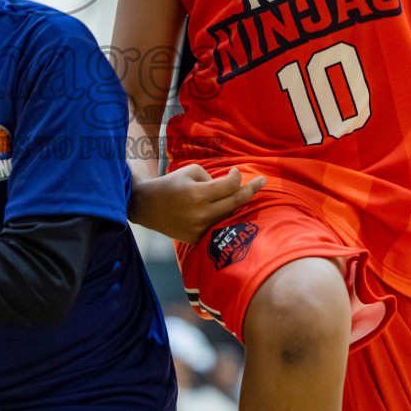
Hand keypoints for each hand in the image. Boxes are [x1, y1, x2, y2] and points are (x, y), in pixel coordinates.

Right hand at [129, 164, 263, 243]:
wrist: (147, 207)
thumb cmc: (171, 184)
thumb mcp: (190, 172)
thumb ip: (213, 178)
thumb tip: (230, 187)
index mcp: (197, 194)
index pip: (230, 186)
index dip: (237, 177)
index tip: (235, 172)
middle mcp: (200, 214)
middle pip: (236, 202)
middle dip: (251, 190)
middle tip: (263, 181)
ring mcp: (199, 228)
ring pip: (229, 215)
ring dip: (237, 204)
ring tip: (245, 194)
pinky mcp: (196, 238)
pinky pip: (217, 226)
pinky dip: (223, 216)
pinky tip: (227, 209)